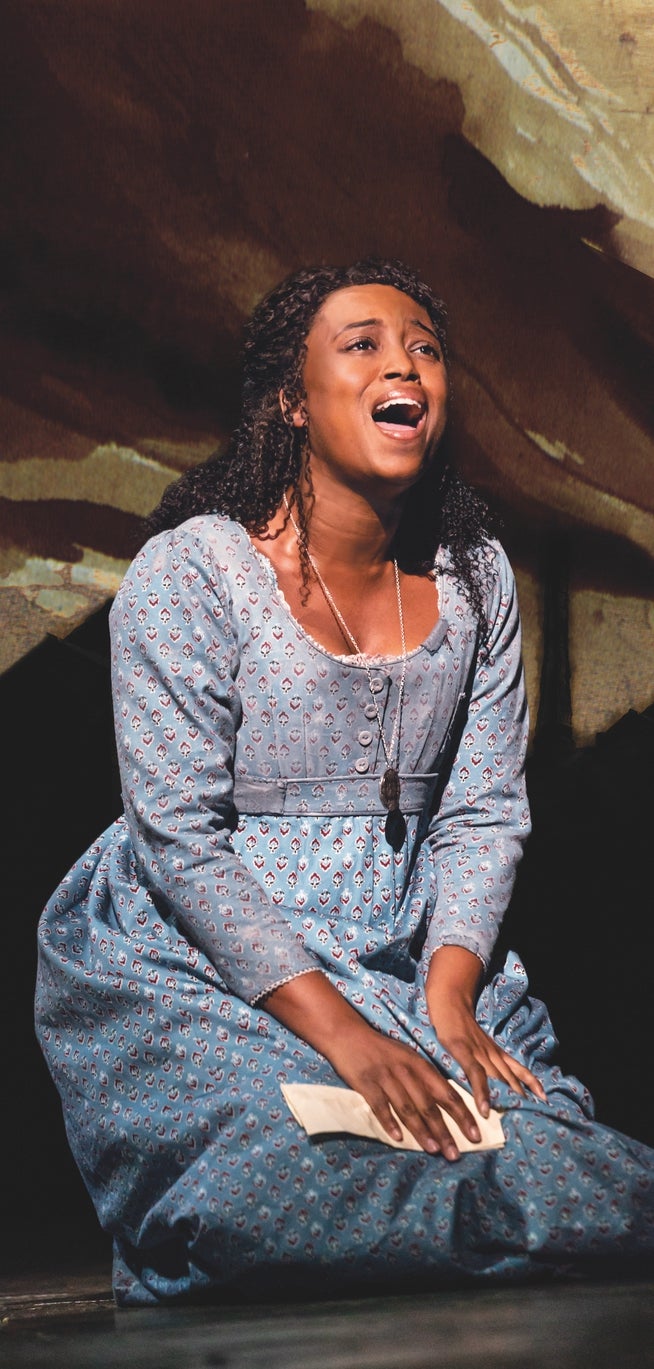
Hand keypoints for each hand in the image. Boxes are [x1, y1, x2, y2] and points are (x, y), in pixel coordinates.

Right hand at [330, 1022, 484, 1160]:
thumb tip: (447, 1104)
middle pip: (430, 1105)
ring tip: (434, 1150)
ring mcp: (386, 1077)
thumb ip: (424, 1079)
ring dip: (422, 1131)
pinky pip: (380, 1106)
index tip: (475, 1134)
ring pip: (408, 1108)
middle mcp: (406, 1071)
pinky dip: (389, 1123)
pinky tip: (398, 1138)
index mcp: (420, 1065)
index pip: (447, 1094)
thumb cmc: (382, 1050)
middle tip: (456, 1154)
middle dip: (445, 1131)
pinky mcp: (366, 1083)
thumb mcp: (408, 1058)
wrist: (347, 1034)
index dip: (462, 1115)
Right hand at [426, 946, 546, 1117]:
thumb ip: (480, 1061)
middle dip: (524, 1094)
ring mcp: (478, 1052)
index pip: (518, 1068)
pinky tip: (484, 1109)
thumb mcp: (474, 1044)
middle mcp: (491, 1053)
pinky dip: (481, 1092)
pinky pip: (475, 1074)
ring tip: (517, 1112)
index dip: (532, 1082)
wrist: (449, 1000)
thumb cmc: (459, 1025)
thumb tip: (485, 1082)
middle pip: (511, 1076)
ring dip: (508, 1095)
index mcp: (494, 1051)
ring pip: (498, 1076)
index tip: (544, 1097)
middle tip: (537, 1110)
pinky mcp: (463, 1051)